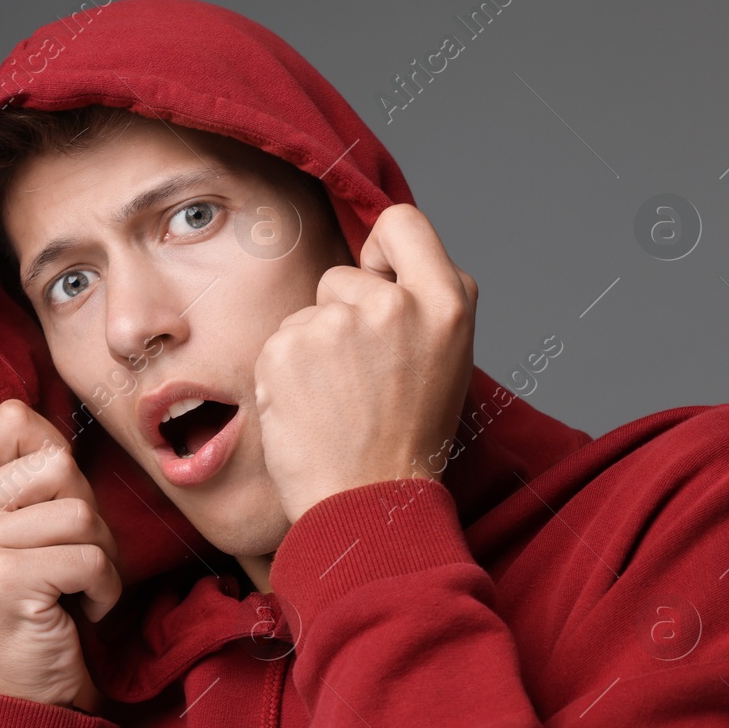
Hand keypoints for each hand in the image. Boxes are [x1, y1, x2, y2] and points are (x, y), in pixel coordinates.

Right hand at [0, 398, 121, 711]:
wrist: (33, 691)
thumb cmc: (43, 602)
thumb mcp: (28, 525)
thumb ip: (22, 467)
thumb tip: (13, 396)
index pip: (16, 417)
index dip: (57, 458)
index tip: (50, 508)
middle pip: (58, 463)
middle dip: (87, 514)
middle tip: (66, 559)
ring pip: (80, 511)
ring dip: (100, 555)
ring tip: (74, 585)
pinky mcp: (3, 578)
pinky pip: (90, 556)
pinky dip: (103, 588)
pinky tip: (77, 610)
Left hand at [254, 204, 477, 522]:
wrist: (367, 504)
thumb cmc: (408, 438)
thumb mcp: (449, 359)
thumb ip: (424, 302)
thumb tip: (380, 260)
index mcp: (447, 302)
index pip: (402, 223)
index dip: (382, 250)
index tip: (376, 279)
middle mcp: (392, 304)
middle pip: (342, 275)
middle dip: (342, 314)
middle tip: (362, 377)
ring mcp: (335, 324)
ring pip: (307, 313)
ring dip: (312, 347)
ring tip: (337, 400)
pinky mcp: (286, 347)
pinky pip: (279, 342)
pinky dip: (285, 373)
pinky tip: (310, 409)